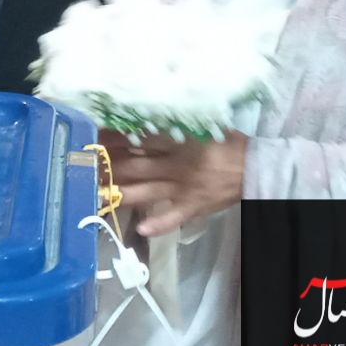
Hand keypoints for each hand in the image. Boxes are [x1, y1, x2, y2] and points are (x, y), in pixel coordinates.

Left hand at [102, 129, 247, 236]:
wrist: (258, 166)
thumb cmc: (227, 143)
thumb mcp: (200, 126)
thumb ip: (173, 124)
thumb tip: (140, 117)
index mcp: (178, 143)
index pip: (139, 138)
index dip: (116, 137)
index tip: (94, 135)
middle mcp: (175, 166)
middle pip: (136, 166)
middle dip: (110, 166)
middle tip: (87, 165)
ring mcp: (183, 189)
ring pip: (146, 192)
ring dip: (122, 193)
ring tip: (98, 194)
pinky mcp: (193, 207)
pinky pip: (174, 218)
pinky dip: (158, 224)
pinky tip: (140, 228)